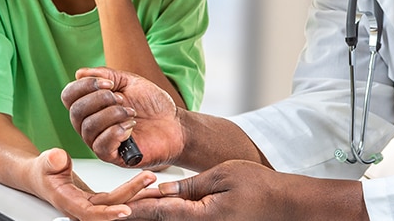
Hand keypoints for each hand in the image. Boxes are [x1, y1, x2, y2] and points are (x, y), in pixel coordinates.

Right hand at [28, 148, 156, 220]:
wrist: (41, 176)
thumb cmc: (43, 171)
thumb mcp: (44, 162)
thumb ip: (51, 161)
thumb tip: (58, 158)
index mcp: (69, 202)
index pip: (91, 213)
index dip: (109, 213)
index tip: (126, 209)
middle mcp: (83, 207)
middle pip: (112, 206)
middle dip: (133, 195)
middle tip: (150, 179)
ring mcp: (93, 205)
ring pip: (119, 203)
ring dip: (138, 194)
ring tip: (158, 185)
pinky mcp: (100, 201)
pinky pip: (120, 198)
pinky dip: (134, 191)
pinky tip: (150, 186)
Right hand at [60, 67, 184, 167]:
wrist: (175, 124)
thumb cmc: (152, 104)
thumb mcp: (129, 82)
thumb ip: (106, 75)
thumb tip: (79, 73)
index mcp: (91, 105)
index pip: (69, 95)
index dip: (85, 86)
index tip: (110, 83)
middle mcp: (90, 124)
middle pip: (76, 112)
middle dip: (99, 100)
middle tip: (122, 99)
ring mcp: (99, 141)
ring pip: (88, 128)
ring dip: (112, 115)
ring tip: (131, 112)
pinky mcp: (112, 157)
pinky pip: (100, 146)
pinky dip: (116, 132)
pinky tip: (131, 126)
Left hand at [126, 160, 368, 220]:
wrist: (285, 204)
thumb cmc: (259, 187)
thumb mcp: (223, 176)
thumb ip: (190, 186)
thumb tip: (161, 191)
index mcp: (200, 216)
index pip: (158, 212)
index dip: (131, 208)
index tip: (109, 207)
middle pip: (159, 220)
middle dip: (133, 213)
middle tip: (108, 208)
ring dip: (147, 212)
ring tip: (123, 205)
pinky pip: (182, 220)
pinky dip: (164, 212)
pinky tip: (152, 204)